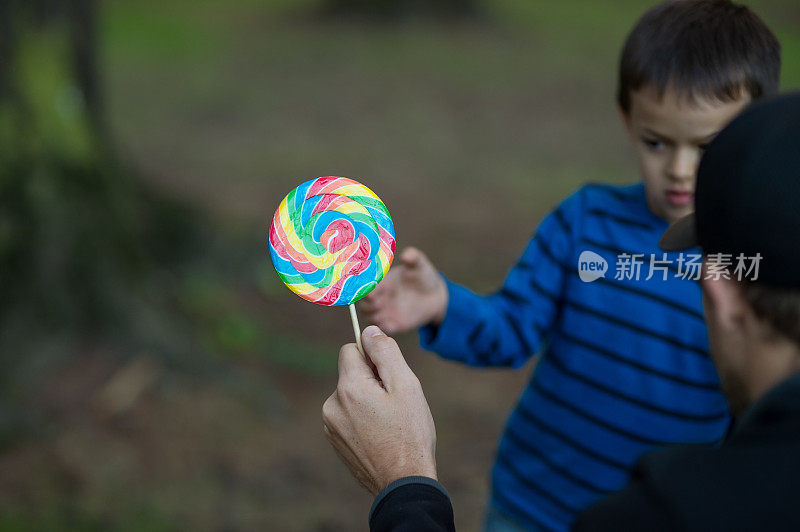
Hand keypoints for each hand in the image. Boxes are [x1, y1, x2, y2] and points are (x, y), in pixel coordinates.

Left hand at [322, 325, 437, 494]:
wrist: (403, 484)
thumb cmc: (410, 433)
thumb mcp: (406, 386)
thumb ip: (385, 352)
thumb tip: (369, 330)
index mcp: (348, 387)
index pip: (351, 349)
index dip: (374, 357)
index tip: (390, 375)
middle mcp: (332, 404)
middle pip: (350, 373)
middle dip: (371, 380)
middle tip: (395, 403)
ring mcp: (330, 425)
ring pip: (350, 395)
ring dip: (367, 400)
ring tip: (389, 423)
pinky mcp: (335, 441)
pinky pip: (347, 415)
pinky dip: (362, 419)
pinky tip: (381, 435)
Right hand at [359, 247, 447, 333]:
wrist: (435, 295)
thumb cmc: (424, 276)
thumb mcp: (420, 265)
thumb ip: (413, 258)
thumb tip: (406, 254)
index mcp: (381, 282)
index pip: (365, 286)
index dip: (365, 289)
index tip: (370, 291)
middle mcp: (379, 297)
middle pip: (363, 304)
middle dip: (367, 304)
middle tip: (377, 302)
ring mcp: (385, 311)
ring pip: (370, 318)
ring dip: (374, 316)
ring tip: (383, 313)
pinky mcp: (393, 324)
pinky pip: (383, 328)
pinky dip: (384, 327)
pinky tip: (392, 323)